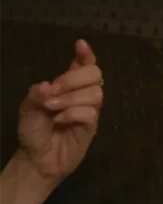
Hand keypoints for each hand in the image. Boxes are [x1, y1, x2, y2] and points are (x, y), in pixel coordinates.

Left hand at [15, 39, 103, 184]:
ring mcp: (89, 110)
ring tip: (52, 108)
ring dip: (71, 98)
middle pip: (95, 73)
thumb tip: (47, 86)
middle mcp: (82, 94)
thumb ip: (35, 95)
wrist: (36, 159)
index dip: (86, 54)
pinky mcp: (91, 126)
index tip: (80, 44)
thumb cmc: (34, 131)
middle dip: (74, 78)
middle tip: (54, 89)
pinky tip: (60, 120)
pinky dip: (72, 113)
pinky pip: (90, 112)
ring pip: (95, 93)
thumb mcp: (27, 110)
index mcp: (68, 85)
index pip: (84, 64)